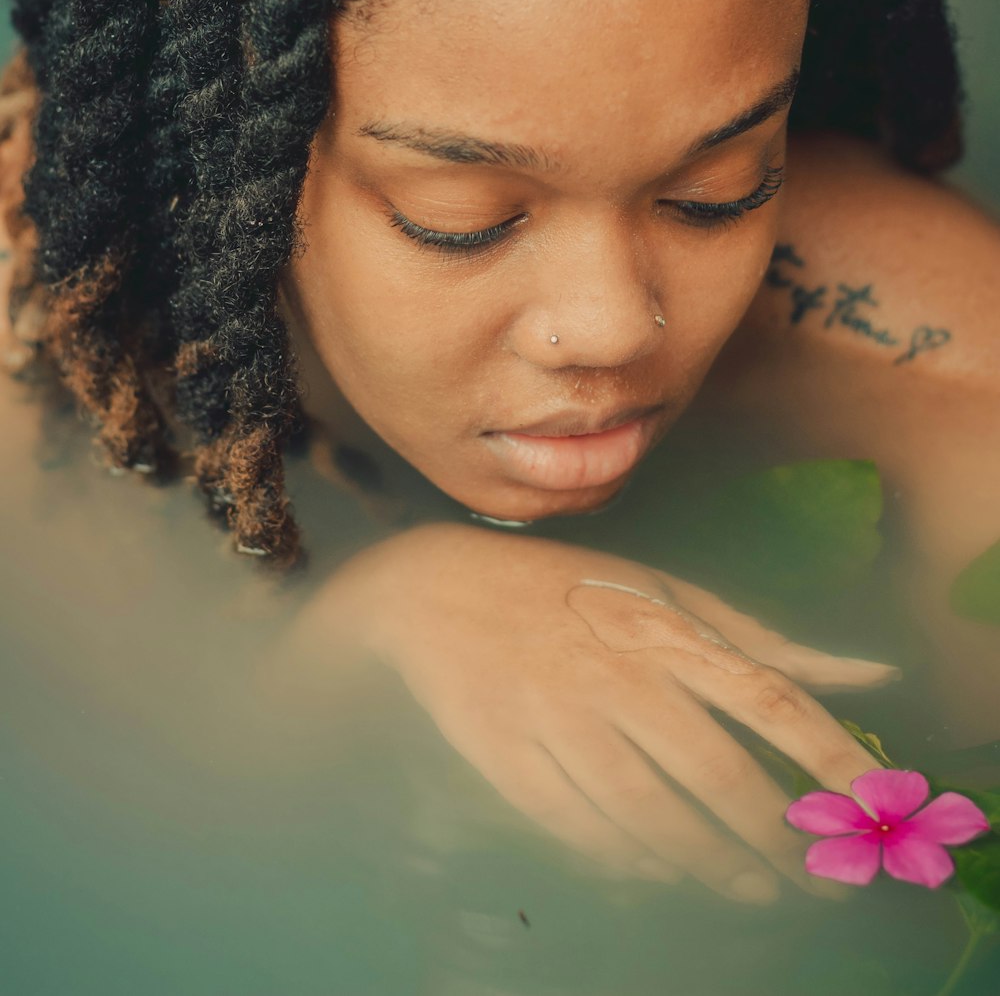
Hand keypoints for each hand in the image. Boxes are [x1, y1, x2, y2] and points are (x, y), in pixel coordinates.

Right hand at [301, 521, 898, 902]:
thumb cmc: (566, 588)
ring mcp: (559, 715)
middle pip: (714, 770)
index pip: (766, 694)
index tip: (874, 805)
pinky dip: (622, 860)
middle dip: (774, 836)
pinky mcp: (506, 754)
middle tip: (815, 883)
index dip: (828, 753)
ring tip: (752, 892)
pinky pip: (576, 827)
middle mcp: (618, 672)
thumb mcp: (665, 592)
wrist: (435, 589)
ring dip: (709, 863)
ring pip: (648, 811)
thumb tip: (869, 672)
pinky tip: (657, 875)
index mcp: (664, 628)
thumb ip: (762, 639)